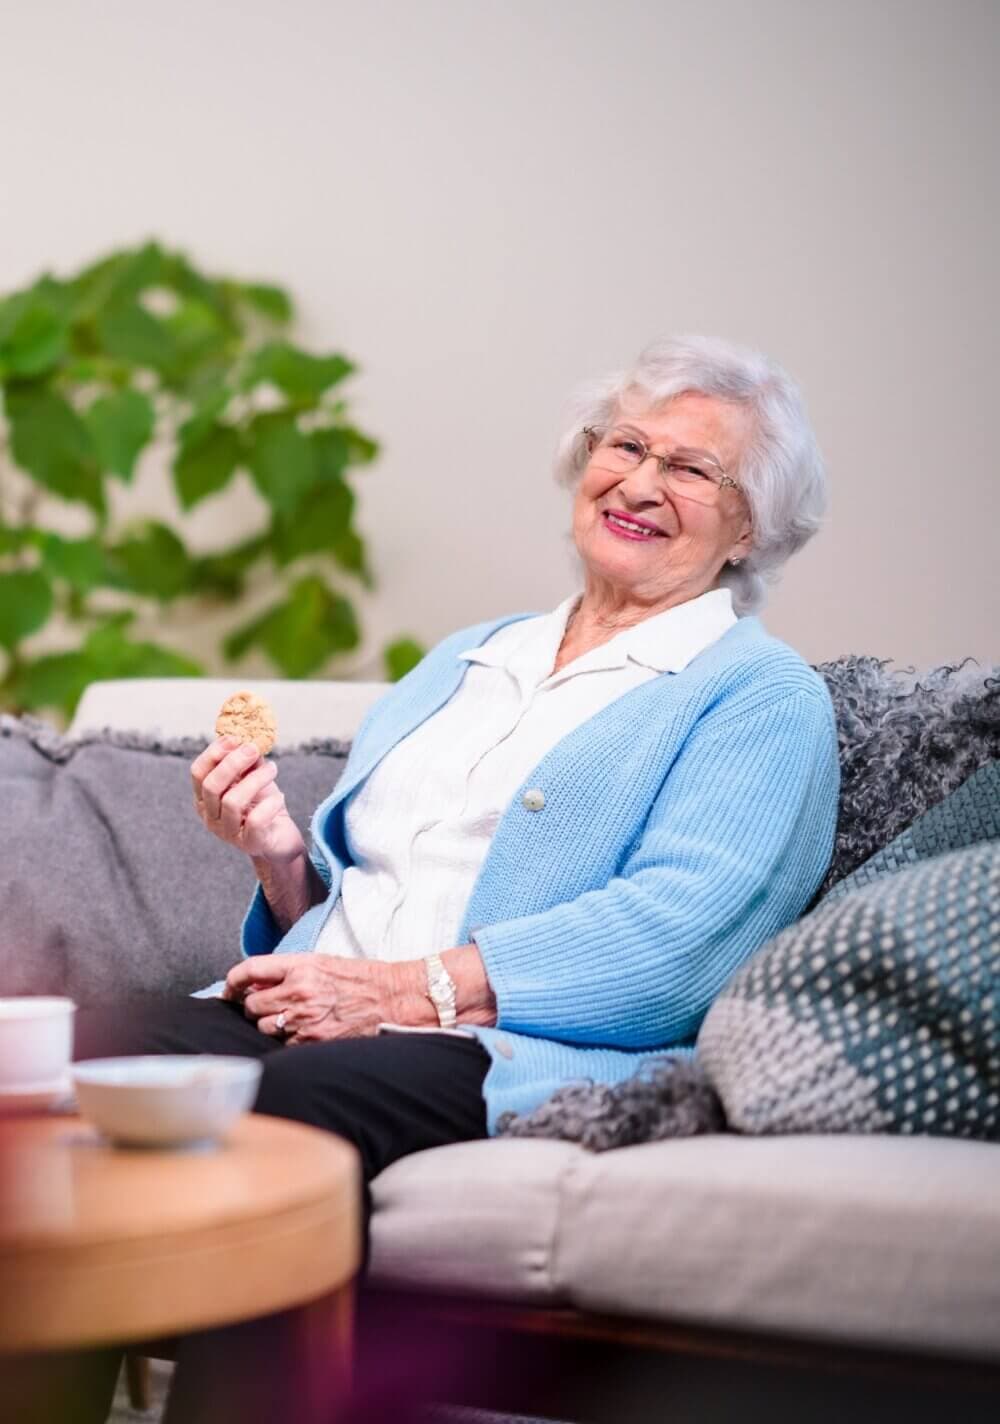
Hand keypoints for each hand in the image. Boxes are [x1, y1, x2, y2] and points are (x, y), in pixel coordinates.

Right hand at [191, 737, 305, 864]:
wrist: (281, 836)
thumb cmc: (262, 804)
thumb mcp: (253, 778)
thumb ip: (247, 761)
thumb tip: (247, 738)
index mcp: (205, 798)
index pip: (197, 772)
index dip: (214, 752)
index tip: (235, 738)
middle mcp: (210, 816)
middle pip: (211, 786)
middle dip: (233, 762)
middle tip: (254, 749)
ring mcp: (227, 832)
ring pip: (232, 801)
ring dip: (256, 779)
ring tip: (272, 769)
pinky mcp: (249, 843)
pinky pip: (256, 821)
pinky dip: (270, 804)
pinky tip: (280, 796)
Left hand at [223, 954, 412, 1042]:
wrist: (391, 999)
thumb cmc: (359, 979)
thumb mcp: (321, 962)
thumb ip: (287, 971)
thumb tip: (253, 984)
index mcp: (300, 966)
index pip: (249, 970)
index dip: (233, 981)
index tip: (229, 990)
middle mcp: (298, 991)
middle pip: (251, 1005)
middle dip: (255, 1007)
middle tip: (269, 1006)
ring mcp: (304, 1019)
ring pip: (263, 1028)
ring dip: (270, 1025)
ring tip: (291, 1019)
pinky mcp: (312, 1041)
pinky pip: (283, 1044)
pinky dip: (288, 1040)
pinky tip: (305, 1031)